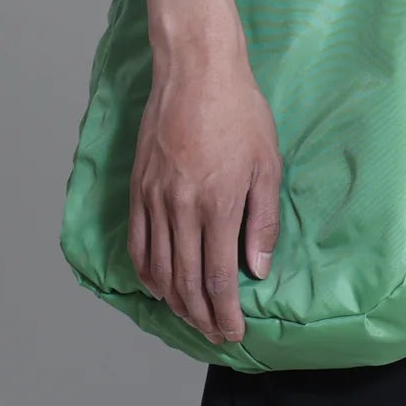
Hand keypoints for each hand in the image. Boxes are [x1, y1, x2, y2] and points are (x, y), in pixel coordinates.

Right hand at [128, 31, 281, 344]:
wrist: (196, 71)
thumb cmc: (239, 111)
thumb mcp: (268, 163)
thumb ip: (262, 221)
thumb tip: (257, 268)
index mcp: (218, 204)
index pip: (218, 279)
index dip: (224, 314)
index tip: (232, 333)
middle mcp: (181, 208)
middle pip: (186, 282)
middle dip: (201, 317)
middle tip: (214, 334)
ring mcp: (155, 198)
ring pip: (159, 269)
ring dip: (174, 301)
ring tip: (190, 316)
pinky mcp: (138, 187)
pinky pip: (137, 242)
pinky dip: (146, 271)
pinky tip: (158, 284)